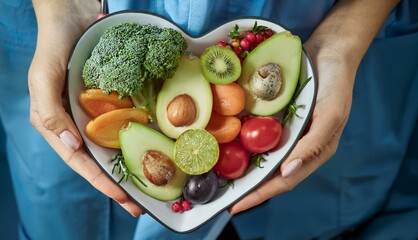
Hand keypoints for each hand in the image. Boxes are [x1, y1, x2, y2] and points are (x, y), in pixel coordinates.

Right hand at [28, 0, 142, 216]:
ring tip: (152, 185)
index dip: (102, 183)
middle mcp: (80, 124)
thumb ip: (50, 114)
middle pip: (101, 161)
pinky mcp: (113, 100)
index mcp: (58, 126)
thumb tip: (73, 148)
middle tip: (142, 204)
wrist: (72, 17)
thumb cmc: (52, 47)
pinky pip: (126, 122)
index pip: (81, 163)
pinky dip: (138, 137)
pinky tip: (155, 148)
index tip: (124, 199)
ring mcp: (98, 113)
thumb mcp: (42, 79)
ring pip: (116, 146)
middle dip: (120, 183)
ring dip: (132, 166)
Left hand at [229, 41, 353, 213]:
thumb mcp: (331, 114)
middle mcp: (297, 145)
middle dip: (247, 187)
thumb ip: (312, 145)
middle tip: (220, 196)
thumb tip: (287, 172)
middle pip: (269, 173)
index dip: (260, 195)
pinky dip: (242, 141)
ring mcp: (286, 131)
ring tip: (218, 177)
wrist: (329, 48)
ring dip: (242, 167)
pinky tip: (226, 144)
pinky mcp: (276, 117)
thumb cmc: (336, 82)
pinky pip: (257, 133)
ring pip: (261, 156)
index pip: (284, 180)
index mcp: (314, 151)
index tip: (235, 206)